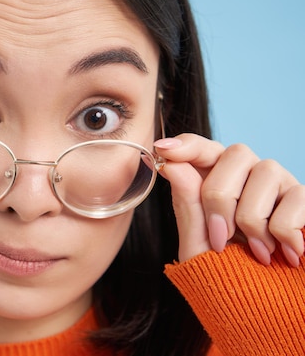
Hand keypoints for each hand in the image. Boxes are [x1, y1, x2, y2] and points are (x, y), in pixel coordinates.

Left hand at [154, 133, 304, 266]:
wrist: (268, 310)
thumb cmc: (230, 276)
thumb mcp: (199, 246)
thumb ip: (187, 204)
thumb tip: (170, 163)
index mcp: (218, 180)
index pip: (202, 148)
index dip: (186, 144)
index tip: (163, 151)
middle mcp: (250, 175)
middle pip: (234, 153)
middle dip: (220, 197)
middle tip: (220, 238)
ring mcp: (281, 185)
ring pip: (264, 171)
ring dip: (252, 219)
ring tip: (257, 252)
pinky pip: (295, 198)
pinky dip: (282, 231)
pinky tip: (283, 253)